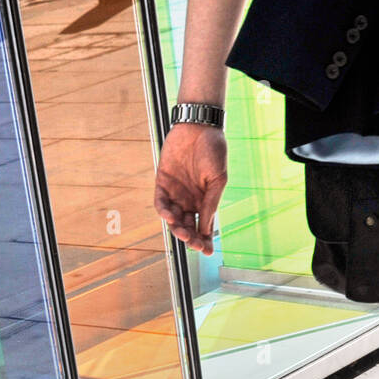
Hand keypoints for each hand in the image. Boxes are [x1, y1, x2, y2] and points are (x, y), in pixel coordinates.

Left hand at [154, 122, 226, 254]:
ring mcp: (175, 193)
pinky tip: (171, 216)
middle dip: (190, 238)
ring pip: (173, 219)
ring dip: (177, 229)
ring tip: (183, 234)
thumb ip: (210, 204)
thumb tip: (206, 228)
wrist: (199, 127)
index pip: (202, 226)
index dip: (204, 240)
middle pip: (186, 226)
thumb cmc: (213, 150)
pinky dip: (164, 212)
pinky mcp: (162, 183)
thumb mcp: (217, 180)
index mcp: (204, 201)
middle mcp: (188, 200)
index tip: (207, 251)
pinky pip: (160, 203)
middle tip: (194, 244)